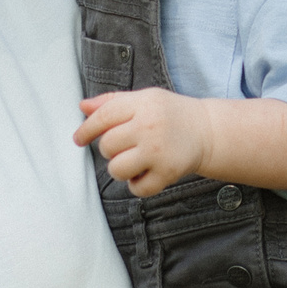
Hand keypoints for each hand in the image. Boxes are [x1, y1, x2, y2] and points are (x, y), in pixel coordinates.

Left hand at [75, 89, 212, 197]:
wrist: (207, 130)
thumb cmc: (169, 114)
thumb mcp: (143, 99)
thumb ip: (112, 102)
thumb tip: (82, 107)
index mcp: (143, 104)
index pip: (103, 117)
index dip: (86, 129)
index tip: (79, 139)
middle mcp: (150, 127)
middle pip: (107, 146)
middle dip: (110, 149)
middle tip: (125, 146)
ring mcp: (159, 151)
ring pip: (117, 169)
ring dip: (120, 169)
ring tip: (133, 161)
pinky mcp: (168, 173)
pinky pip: (137, 188)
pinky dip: (137, 185)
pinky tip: (145, 173)